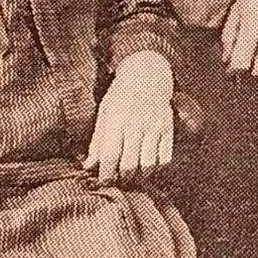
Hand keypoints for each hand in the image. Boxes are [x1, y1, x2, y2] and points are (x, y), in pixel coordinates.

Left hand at [86, 50, 175, 183]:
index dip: (106, 174)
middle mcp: (138, 123)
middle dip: (122, 179)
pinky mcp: (168, 129)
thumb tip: (88, 166)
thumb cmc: (121, 97)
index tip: (103, 182)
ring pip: (149, 165)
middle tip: (118, 181)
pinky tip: (147, 169)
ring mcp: (155, 126)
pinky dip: (157, 169)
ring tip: (132, 177)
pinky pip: (165, 159)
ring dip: (140, 177)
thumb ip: (97, 141)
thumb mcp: (104, 113)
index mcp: (117, 118)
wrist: (148, 76)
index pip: (111, 154)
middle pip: (131, 164)